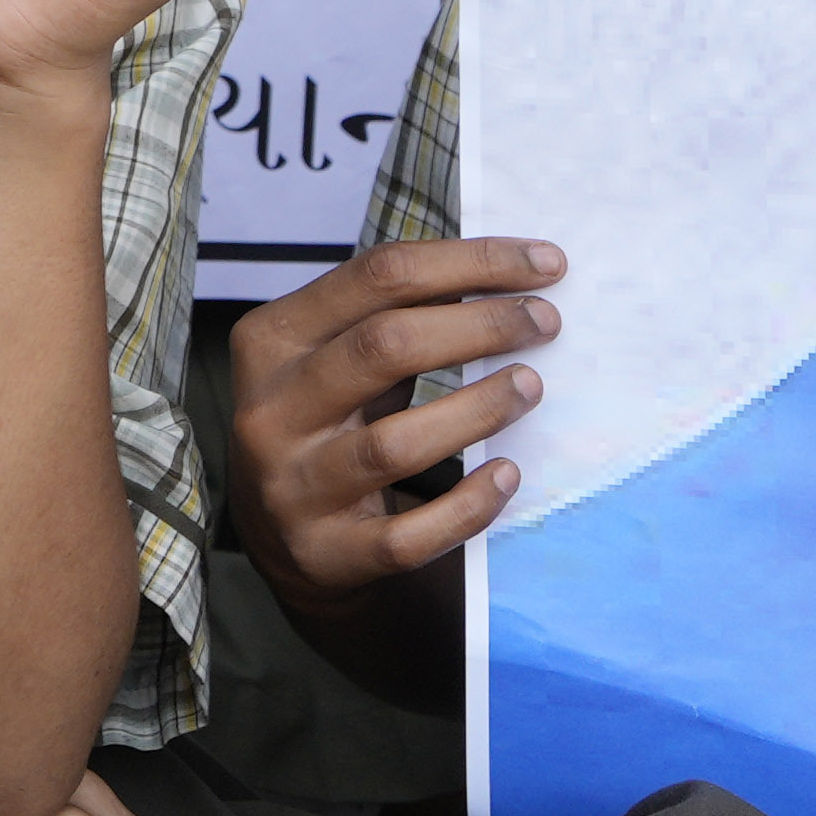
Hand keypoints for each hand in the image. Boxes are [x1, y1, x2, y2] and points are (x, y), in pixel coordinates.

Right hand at [226, 233, 553, 599]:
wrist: (279, 536)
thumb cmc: (327, 423)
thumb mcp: (334, 355)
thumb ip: (392, 315)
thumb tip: (506, 273)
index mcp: (272, 340)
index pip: (377, 276)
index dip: (469, 262)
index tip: (543, 262)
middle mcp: (271, 411)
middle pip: (384, 346)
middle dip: (480, 325)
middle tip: (544, 322)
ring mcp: (293, 486)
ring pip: (394, 443)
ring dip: (478, 409)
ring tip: (530, 386)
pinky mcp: (325, 553)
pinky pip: (406, 536)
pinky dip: (466, 506)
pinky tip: (506, 474)